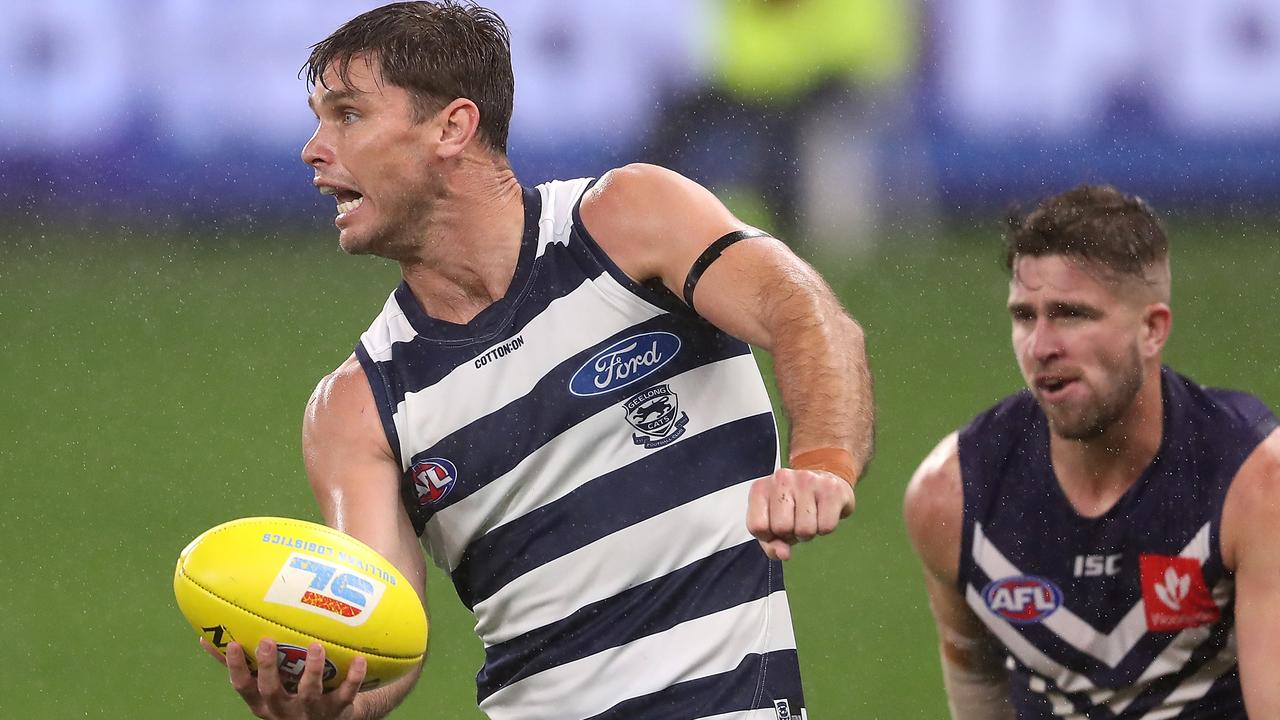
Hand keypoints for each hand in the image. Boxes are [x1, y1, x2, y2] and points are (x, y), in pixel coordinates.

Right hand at [201, 637, 366, 719]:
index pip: (244, 687)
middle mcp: (285, 710)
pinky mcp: (338, 709)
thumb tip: (205, 636)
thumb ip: (241, 665)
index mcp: (264, 703)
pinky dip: (354, 677)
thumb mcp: (263, 687)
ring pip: (309, 692)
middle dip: (268, 667)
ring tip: (316, 646)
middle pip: (272, 690)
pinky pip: (346, 693)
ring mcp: (311, 711)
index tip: (233, 644)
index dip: (236, 668)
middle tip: (265, 639)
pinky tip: (359, 659)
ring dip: (312, 669)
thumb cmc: (289, 695)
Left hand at [746, 467, 854, 560]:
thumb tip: (783, 554)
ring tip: (810, 516)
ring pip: (806, 530)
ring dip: (809, 532)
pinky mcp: (831, 488)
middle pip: (782, 528)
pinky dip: (825, 528)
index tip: (775, 528)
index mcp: (760, 488)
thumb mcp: (773, 524)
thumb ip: (771, 544)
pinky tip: (823, 513)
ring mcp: (806, 480)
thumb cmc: (793, 506)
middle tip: (796, 521)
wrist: (824, 481)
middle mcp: (781, 479)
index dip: (768, 536)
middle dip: (791, 533)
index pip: (757, 527)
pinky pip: (826, 526)